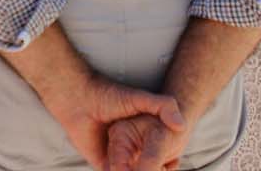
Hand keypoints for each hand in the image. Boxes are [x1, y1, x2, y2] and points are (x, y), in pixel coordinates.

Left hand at [52, 75, 185, 170]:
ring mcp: (119, 158)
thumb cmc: (109, 96)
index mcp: (143, 135)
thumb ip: (163, 106)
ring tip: (148, 168)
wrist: (79, 99)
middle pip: (148, 168)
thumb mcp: (140, 98)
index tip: (173, 162)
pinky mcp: (104, 165)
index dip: (169, 161)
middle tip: (162, 168)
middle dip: (154, 168)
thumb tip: (181, 126)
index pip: (162, 155)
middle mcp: (133, 148)